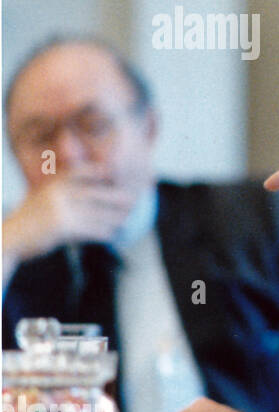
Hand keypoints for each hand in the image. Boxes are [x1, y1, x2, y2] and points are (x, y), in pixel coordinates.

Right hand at [2, 172, 137, 273]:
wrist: (6, 240)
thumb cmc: (29, 221)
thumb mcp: (42, 197)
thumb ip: (63, 189)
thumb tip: (94, 183)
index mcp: (54, 182)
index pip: (85, 171)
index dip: (105, 172)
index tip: (119, 178)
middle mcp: (58, 191)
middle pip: (100, 193)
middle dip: (119, 200)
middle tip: (133, 203)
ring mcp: (61, 208)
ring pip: (101, 213)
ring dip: (116, 219)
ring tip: (124, 221)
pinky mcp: (63, 226)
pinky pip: (95, 229)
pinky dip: (106, 233)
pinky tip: (112, 235)